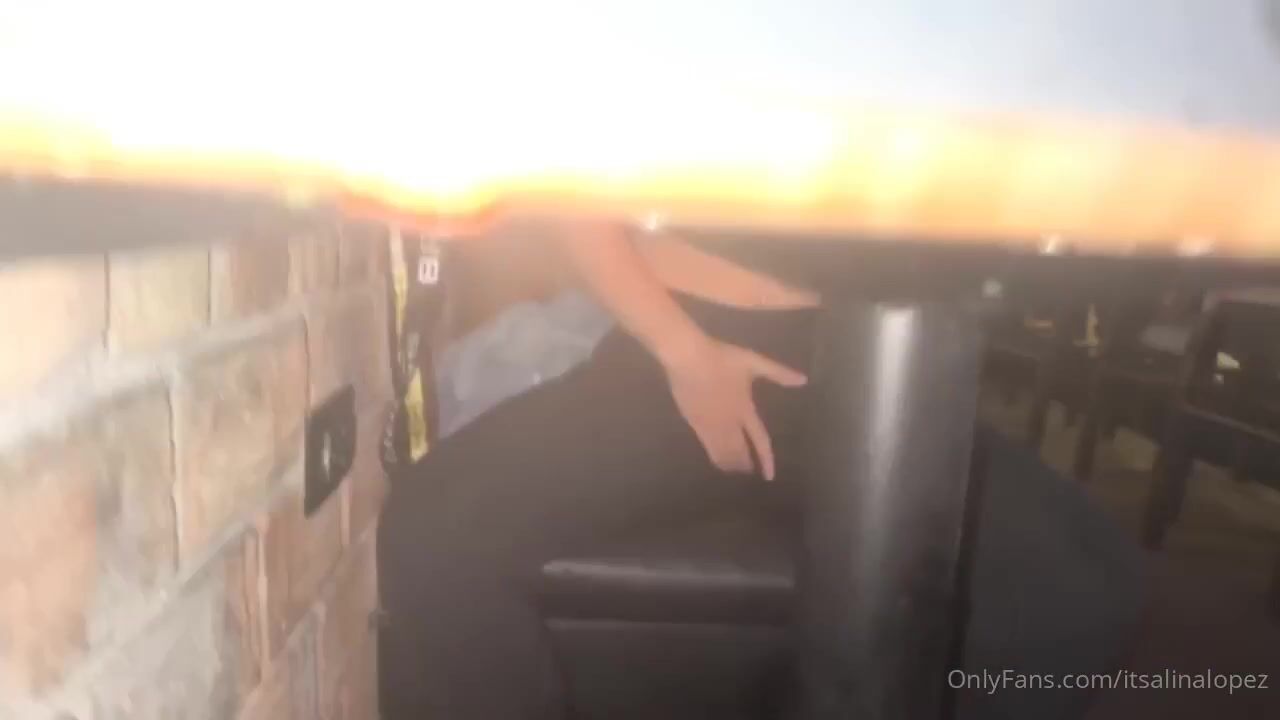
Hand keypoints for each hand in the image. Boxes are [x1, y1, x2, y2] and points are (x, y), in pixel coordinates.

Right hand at [661, 336, 806, 479]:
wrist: (688, 357)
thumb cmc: (720, 358)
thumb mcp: (753, 362)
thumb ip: (778, 373)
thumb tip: (803, 380)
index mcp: (744, 409)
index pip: (759, 440)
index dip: (765, 459)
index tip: (769, 476)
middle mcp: (728, 422)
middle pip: (739, 450)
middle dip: (744, 463)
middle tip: (749, 471)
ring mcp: (709, 424)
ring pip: (722, 452)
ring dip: (730, 462)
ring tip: (734, 470)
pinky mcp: (693, 421)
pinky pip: (706, 445)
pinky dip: (714, 455)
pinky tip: (715, 457)